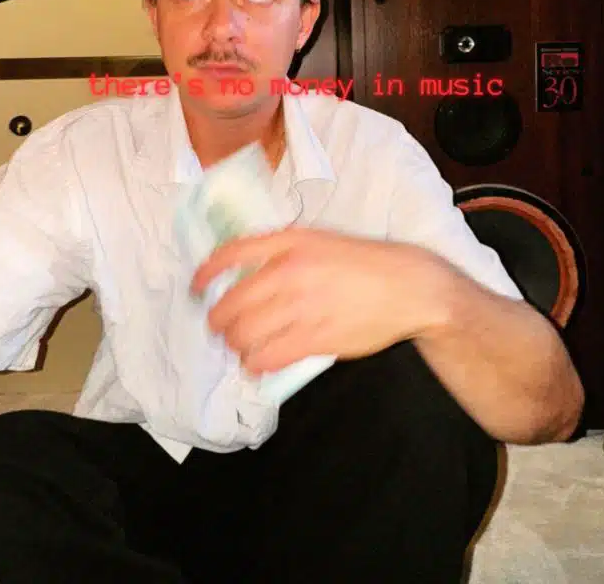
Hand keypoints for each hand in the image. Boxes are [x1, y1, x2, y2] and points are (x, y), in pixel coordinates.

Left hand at [190, 227, 449, 373]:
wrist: (408, 286)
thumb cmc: (364, 263)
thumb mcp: (320, 240)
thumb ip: (283, 252)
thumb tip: (246, 271)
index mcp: (290, 242)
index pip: (231, 254)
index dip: (205, 272)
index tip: (195, 286)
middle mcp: (289, 272)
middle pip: (229, 304)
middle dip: (218, 321)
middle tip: (220, 328)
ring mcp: (301, 307)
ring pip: (243, 335)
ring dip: (235, 345)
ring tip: (240, 347)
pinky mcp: (314, 338)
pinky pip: (267, 357)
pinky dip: (255, 364)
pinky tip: (258, 362)